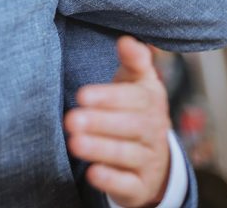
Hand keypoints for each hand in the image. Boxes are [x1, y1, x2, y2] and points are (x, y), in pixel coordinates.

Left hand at [64, 37, 171, 207]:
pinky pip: (127, 184)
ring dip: (100, 149)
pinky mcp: (139, 186)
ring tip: (74, 142)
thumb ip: (133, 61)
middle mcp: (153, 131)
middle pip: (129, 127)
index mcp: (151, 102)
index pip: (134, 99)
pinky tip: (93, 173)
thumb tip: (126, 40)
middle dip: (99, 123)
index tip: (82, 95)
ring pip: (126, 155)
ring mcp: (148, 160)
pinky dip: (111, 180)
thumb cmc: (135, 111)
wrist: (155, 160)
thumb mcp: (137, 84)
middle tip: (71, 119)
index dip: (108, 97)